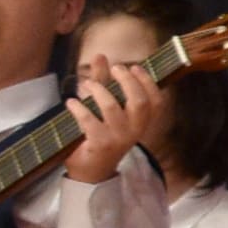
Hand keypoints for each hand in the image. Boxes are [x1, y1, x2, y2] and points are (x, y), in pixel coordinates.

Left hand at [64, 55, 163, 181]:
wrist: (91, 172)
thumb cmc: (99, 136)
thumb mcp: (106, 109)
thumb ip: (104, 82)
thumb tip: (101, 56)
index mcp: (141, 123)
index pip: (156, 101)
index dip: (149, 82)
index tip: (135, 67)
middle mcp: (134, 131)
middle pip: (140, 101)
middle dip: (128, 81)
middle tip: (116, 68)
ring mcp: (118, 138)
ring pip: (113, 108)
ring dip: (98, 91)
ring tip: (87, 84)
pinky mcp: (100, 145)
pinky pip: (89, 121)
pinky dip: (78, 109)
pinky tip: (71, 103)